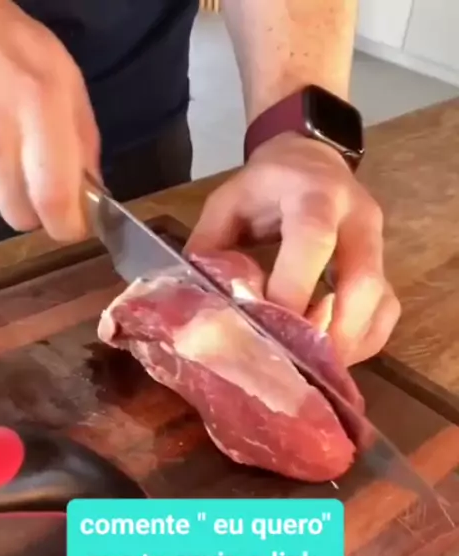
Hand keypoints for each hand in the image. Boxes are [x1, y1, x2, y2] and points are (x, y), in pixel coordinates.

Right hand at [0, 0, 99, 240]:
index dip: (69, 225)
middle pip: (21, 216)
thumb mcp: (70, 87)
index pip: (54, 200)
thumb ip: (85, 144)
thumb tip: (94, 194)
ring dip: (16, 198)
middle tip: (53, 194)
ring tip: (24, 168)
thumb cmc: (23, 53)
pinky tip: (2, 160)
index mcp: (40, 111)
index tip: (79, 221)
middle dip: (42, 215)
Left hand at [187, 133, 399, 365]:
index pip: (314, 240)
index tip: (270, 328)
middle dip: (331, 330)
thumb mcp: (228, 202)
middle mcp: (357, 218)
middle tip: (299, 362)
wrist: (313, 160)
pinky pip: (386, 313)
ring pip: (379, 303)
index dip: (294, 288)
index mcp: (313, 194)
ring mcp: (378, 245)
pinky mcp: (385, 268)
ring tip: (313, 367)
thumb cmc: (266, 187)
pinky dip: (363, 342)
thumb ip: (211, 246)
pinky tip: (331, 355)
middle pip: (362, 281)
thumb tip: (198, 302)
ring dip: (348, 343)